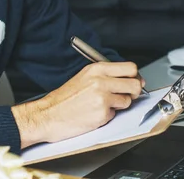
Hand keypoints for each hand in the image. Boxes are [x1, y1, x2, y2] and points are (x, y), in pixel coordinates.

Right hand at [11, 61, 144, 147]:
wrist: (49, 114)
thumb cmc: (65, 98)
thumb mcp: (85, 77)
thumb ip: (107, 75)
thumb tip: (131, 78)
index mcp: (97, 69)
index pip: (130, 67)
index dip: (135, 76)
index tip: (133, 81)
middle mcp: (101, 81)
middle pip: (135, 83)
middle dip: (134, 91)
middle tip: (126, 95)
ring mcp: (102, 97)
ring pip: (127, 100)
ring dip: (119, 105)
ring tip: (102, 105)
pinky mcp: (102, 113)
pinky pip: (115, 114)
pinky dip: (108, 116)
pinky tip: (95, 113)